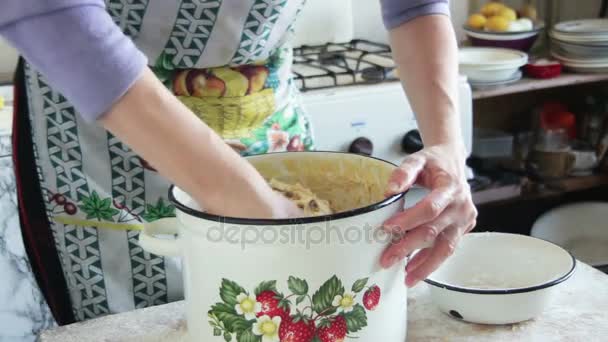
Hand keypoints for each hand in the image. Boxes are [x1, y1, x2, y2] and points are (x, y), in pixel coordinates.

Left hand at [380, 143, 476, 286]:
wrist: (453, 161)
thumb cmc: (434, 162)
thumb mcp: (418, 159)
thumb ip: (404, 172)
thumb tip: (389, 190)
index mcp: (451, 187)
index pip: (429, 208)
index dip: (408, 220)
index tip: (387, 228)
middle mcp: (461, 206)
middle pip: (434, 232)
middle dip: (408, 247)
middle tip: (386, 259)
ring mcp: (465, 220)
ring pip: (445, 248)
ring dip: (424, 265)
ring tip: (406, 278)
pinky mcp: (464, 229)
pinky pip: (447, 248)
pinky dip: (431, 260)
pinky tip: (415, 269)